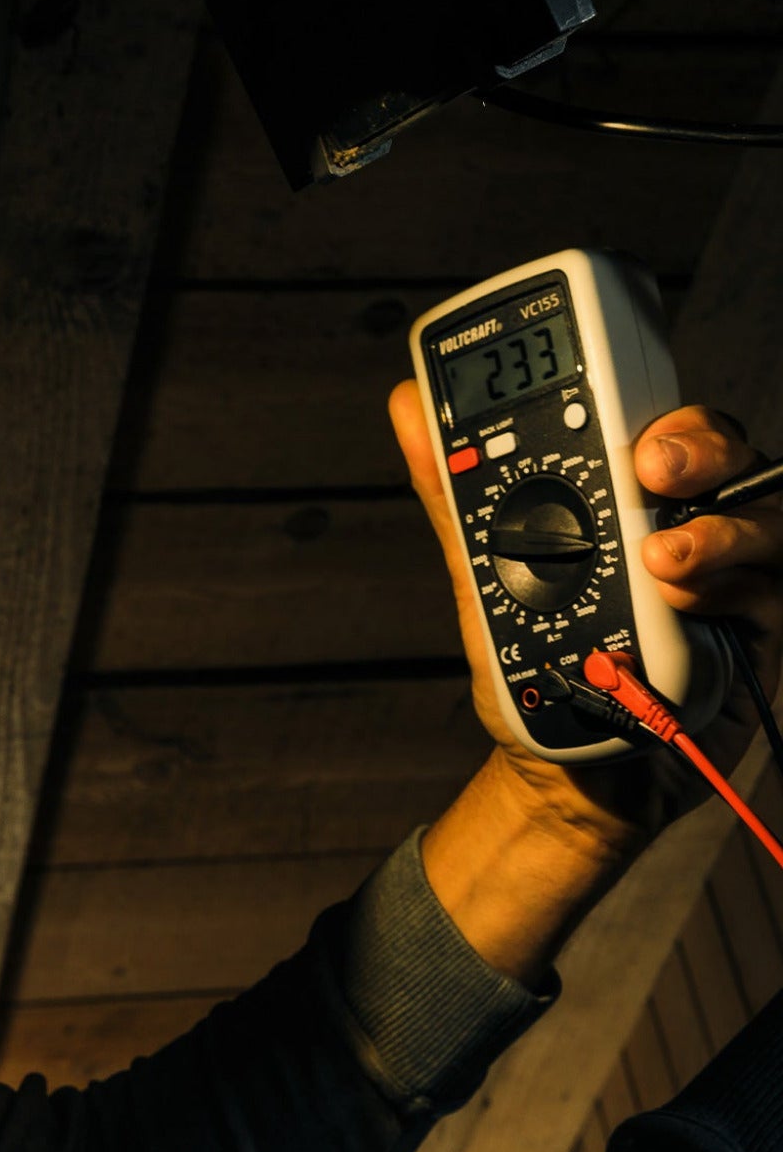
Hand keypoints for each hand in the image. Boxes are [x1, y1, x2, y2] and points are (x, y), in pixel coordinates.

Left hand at [390, 384, 782, 975]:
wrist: (571, 760)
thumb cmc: (537, 657)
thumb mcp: (483, 571)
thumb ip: (453, 492)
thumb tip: (404, 405)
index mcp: (624, 487)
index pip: (645, 415)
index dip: (633, 391)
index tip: (604, 390)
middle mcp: (686, 512)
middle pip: (718, 447)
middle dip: (690, 444)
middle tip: (652, 468)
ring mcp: (729, 562)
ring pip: (756, 513)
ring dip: (713, 532)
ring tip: (659, 559)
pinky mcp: (758, 615)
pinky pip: (765, 585)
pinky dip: (724, 590)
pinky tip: (683, 604)